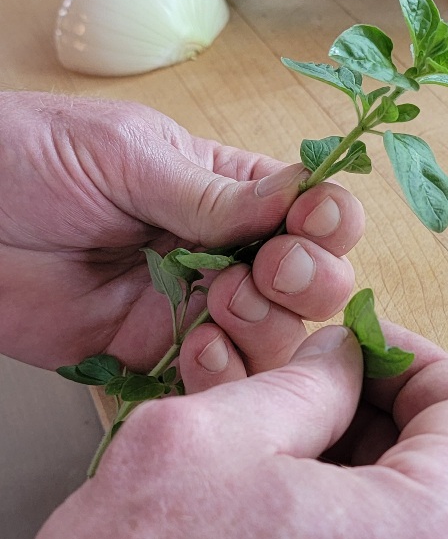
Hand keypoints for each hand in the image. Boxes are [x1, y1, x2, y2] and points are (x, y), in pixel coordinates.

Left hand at [0, 92, 361, 369]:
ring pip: (275, 338)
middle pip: (310, 283)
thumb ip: (212, 193)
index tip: (310, 223)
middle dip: (309, 280)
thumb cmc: (21, 159)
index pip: (308, 210)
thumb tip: (299, 197)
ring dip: (268, 326)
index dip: (326, 221)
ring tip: (221, 302)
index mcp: (221, 189)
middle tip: (271, 268)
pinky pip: (216, 383)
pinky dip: (225, 376)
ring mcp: (189, 310)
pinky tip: (197, 349)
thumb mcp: (124, 155)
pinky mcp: (154, 359)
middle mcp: (218, 253)